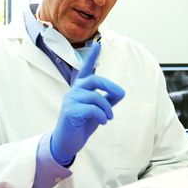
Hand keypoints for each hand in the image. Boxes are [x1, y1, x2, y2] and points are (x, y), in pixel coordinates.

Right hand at [50, 43, 124, 165]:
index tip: (97, 44)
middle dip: (110, 87)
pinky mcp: (70, 112)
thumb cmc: (81, 125)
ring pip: (95, 97)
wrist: (67, 142)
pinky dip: (102, 115)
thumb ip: (107, 100)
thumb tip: (120, 92)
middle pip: (94, 80)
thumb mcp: (97, 111)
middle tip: (120, 94)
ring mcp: (70, 101)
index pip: (85, 70)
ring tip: (109, 117)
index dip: (91, 57)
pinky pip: (92, 109)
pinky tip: (103, 122)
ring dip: (107, 108)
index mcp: (79, 89)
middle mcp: (74, 92)